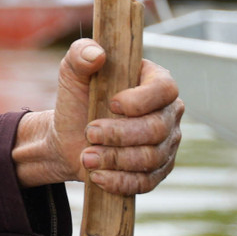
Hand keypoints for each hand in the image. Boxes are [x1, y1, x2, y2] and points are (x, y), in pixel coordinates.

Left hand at [14, 38, 182, 194]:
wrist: (68, 138)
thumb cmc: (76, 101)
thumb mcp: (72, 74)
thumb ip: (80, 55)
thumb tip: (96, 53)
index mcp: (154, 82)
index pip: (165, 89)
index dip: (141, 99)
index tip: (111, 103)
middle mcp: (167, 113)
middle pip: (157, 128)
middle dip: (120, 134)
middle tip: (90, 133)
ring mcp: (166, 144)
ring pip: (152, 157)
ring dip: (116, 159)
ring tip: (87, 157)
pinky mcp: (158, 170)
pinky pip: (147, 182)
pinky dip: (120, 181)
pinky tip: (98, 176)